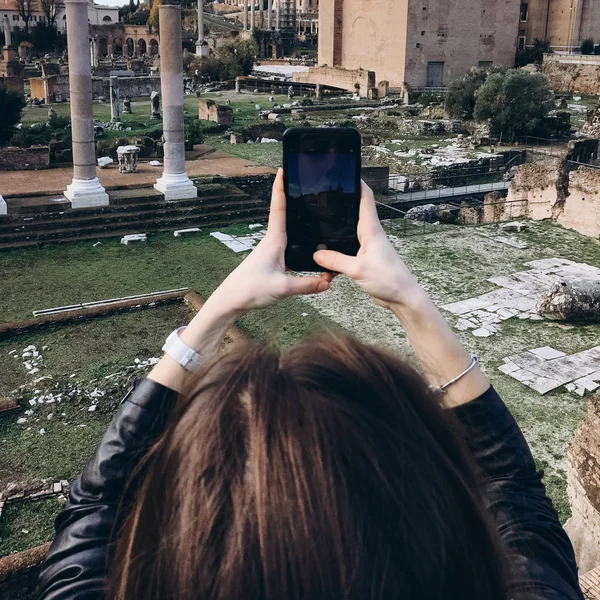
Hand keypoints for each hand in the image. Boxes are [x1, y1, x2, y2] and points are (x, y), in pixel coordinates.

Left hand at [207, 169, 331, 313]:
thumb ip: (307, 285)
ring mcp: (272, 251)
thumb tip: (328, 282)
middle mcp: (272, 242)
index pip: (278, 209)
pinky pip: (289, 246)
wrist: (231, 301)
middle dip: (292, 198)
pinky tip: (309, 244)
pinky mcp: (272, 261)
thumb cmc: (250, 290)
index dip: (280, 188)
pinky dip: (299, 241)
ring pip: (288, 232)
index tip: (283, 169)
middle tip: (304, 182)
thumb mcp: (282, 289)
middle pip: (284, 215)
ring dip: (297, 220)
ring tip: (312, 208)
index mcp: (273, 241)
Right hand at [313, 182, 422, 309]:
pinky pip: (347, 251)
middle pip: (354, 212)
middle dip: (340, 204)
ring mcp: (367, 247)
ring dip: (336, 231)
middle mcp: (370, 235)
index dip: (357, 183)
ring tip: (319, 225)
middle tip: (322, 197)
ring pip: (348, 233)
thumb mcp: (357, 269)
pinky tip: (325, 259)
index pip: (365, 199)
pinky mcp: (364, 260)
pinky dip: (336, 254)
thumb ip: (335, 260)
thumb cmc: (388, 279)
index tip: (345, 171)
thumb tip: (316, 253)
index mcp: (371, 230)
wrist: (402, 298)